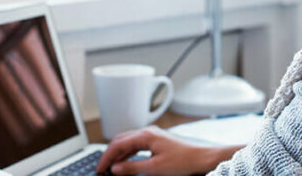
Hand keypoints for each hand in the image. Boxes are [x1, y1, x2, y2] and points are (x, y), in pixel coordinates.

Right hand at [96, 126, 216, 175]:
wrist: (202, 158)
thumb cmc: (183, 161)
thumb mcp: (155, 168)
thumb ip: (132, 167)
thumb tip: (115, 168)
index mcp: (146, 135)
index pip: (118, 144)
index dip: (106, 157)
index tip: (100, 168)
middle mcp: (148, 132)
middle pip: (121, 140)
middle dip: (110, 154)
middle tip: (102, 168)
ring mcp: (153, 136)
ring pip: (128, 143)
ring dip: (118, 154)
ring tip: (111, 167)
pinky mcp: (157, 142)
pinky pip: (136, 145)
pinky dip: (127, 154)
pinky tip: (124, 163)